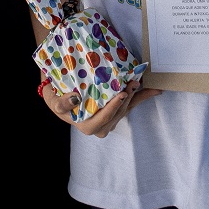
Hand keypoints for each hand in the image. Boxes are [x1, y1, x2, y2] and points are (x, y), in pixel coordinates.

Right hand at [41, 78, 160, 137]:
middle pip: (118, 113)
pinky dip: (143, 96)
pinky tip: (155, 90)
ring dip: (135, 96)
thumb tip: (75, 98)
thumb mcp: (53, 102)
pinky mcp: (117, 111)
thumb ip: (61, 103)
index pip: (103, 119)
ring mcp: (110, 120)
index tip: (120, 94)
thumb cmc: (57, 100)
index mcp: (88, 127)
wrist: (62, 97)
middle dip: (127, 97)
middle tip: (133, 82)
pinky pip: (131, 104)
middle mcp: (101, 127)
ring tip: (140, 81)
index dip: (113, 108)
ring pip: (126, 109)